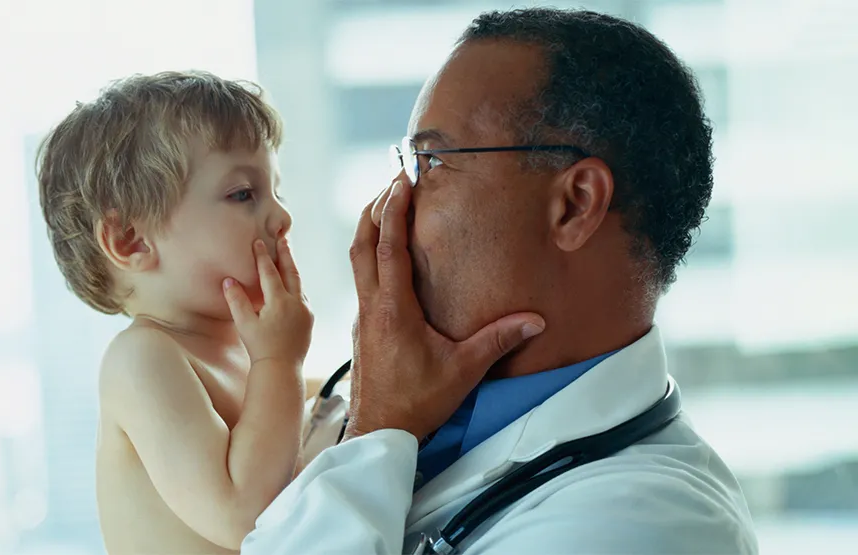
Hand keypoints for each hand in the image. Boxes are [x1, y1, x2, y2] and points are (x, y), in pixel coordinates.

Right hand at [223, 238, 313, 366]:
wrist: (281, 369)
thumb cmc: (260, 348)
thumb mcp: (244, 324)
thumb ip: (236, 300)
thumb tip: (229, 280)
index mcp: (279, 301)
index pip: (270, 272)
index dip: (263, 256)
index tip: (259, 241)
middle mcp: (296, 303)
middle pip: (291, 272)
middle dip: (285, 254)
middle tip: (283, 238)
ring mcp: (305, 311)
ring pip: (298, 284)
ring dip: (291, 270)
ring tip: (286, 258)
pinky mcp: (309, 319)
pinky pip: (302, 297)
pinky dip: (295, 287)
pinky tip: (291, 287)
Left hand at [345, 180, 545, 440]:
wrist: (380, 430)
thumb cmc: (417, 402)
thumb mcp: (463, 370)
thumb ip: (498, 340)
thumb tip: (535, 320)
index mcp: (394, 309)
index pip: (389, 247)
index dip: (394, 210)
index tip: (401, 181)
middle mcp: (372, 307)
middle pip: (362, 244)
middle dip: (374, 208)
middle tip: (392, 182)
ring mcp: (363, 317)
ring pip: (357, 262)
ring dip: (368, 230)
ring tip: (385, 208)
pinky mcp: (363, 329)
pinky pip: (361, 280)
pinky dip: (370, 256)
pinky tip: (386, 260)